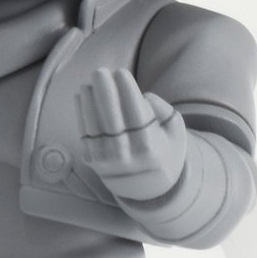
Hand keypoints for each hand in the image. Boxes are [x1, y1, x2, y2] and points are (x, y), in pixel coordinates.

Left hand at [77, 67, 186, 202]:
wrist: (145, 186)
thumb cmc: (162, 148)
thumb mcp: (175, 132)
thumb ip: (165, 112)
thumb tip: (145, 96)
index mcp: (149, 147)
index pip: (135, 114)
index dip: (126, 91)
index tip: (121, 72)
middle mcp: (126, 155)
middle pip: (112, 119)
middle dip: (104, 92)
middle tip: (100, 72)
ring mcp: (106, 159)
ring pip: (94, 125)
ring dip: (88, 101)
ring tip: (88, 82)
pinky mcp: (91, 160)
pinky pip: (84, 131)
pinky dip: (81, 112)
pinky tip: (82, 95)